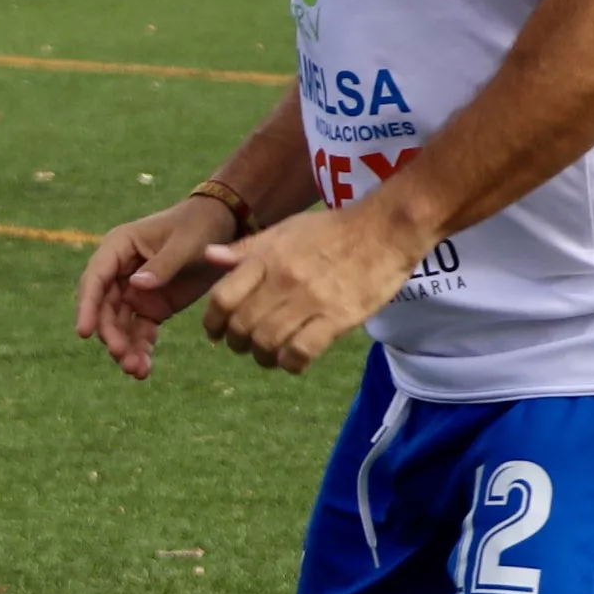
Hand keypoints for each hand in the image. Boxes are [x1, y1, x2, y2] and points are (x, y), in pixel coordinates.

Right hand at [71, 194, 241, 379]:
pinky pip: (140, 331)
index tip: (84, 332)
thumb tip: (135, 286)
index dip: (87, 306)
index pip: (95, 278)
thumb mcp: (185, 243)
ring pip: (120, 324)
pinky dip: (141, 349)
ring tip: (136, 370)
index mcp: (118, 247)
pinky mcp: (150, 306)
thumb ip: (163, 265)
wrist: (222, 228)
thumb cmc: (199, 227)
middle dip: (111, 334)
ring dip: (124, 347)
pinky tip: (144, 369)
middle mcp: (119, 271)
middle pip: (104, 307)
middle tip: (122, 357)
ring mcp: (133, 291)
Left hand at [199, 202, 421, 374]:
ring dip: (262, 357)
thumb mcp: (284, 230)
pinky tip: (294, 362)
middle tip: (244, 346)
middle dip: (236, 343)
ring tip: (268, 357)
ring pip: (268, 342)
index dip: (212, 322)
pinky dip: (291, 363)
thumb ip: (246, 249)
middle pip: (242, 326)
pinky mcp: (337, 318)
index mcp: (266, 258)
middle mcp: (282, 280)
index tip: (215, 332)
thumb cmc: (333, 229)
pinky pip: (302, 351)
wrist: (385, 229)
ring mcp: (310, 300)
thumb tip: (208, 257)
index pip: (222, 298)